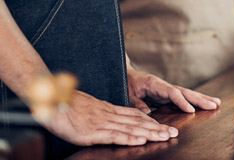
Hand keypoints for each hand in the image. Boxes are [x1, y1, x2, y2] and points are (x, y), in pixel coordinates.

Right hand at [39, 90, 176, 145]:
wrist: (52, 101)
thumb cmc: (68, 106)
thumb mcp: (90, 108)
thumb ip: (102, 114)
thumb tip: (110, 119)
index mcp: (109, 110)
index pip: (136, 115)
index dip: (152, 122)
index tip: (166, 126)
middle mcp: (110, 115)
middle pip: (139, 121)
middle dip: (158, 128)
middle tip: (174, 133)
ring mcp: (102, 123)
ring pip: (132, 128)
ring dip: (150, 133)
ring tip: (166, 137)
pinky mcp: (93, 132)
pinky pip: (115, 135)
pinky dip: (130, 138)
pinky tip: (141, 140)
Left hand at [127, 68, 220, 114]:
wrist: (125, 75)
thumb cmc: (126, 83)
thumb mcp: (127, 93)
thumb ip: (136, 102)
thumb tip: (147, 112)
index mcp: (155, 84)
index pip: (172, 93)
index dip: (182, 101)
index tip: (191, 110)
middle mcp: (165, 86)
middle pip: (186, 92)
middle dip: (200, 99)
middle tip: (214, 105)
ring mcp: (168, 90)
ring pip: (188, 94)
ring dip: (202, 99)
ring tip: (217, 103)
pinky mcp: (168, 95)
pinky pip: (184, 98)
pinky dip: (195, 102)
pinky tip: (205, 105)